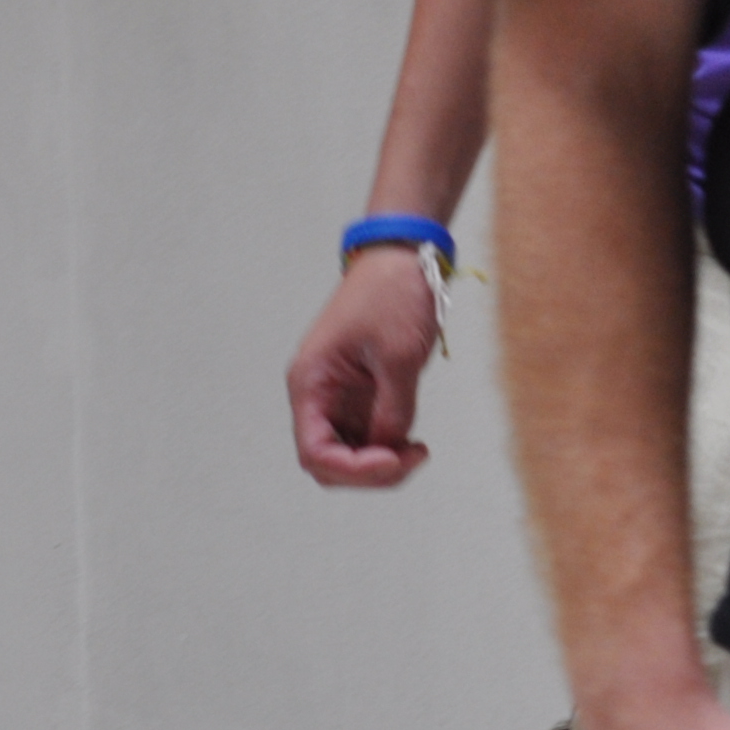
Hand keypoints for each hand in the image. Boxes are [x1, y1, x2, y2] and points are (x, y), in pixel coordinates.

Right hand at [286, 247, 441, 484]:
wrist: (401, 257)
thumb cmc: (392, 296)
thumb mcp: (398, 356)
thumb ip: (392, 410)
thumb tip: (389, 448)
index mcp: (311, 383)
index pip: (315, 452)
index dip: (353, 468)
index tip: (394, 459)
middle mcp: (318, 395)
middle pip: (329, 461)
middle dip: (369, 472)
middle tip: (412, 458)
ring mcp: (339, 397)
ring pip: (349, 454)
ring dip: (381, 463)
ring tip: (418, 450)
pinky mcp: (360, 394)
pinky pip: (366, 437)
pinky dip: (388, 448)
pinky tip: (413, 442)